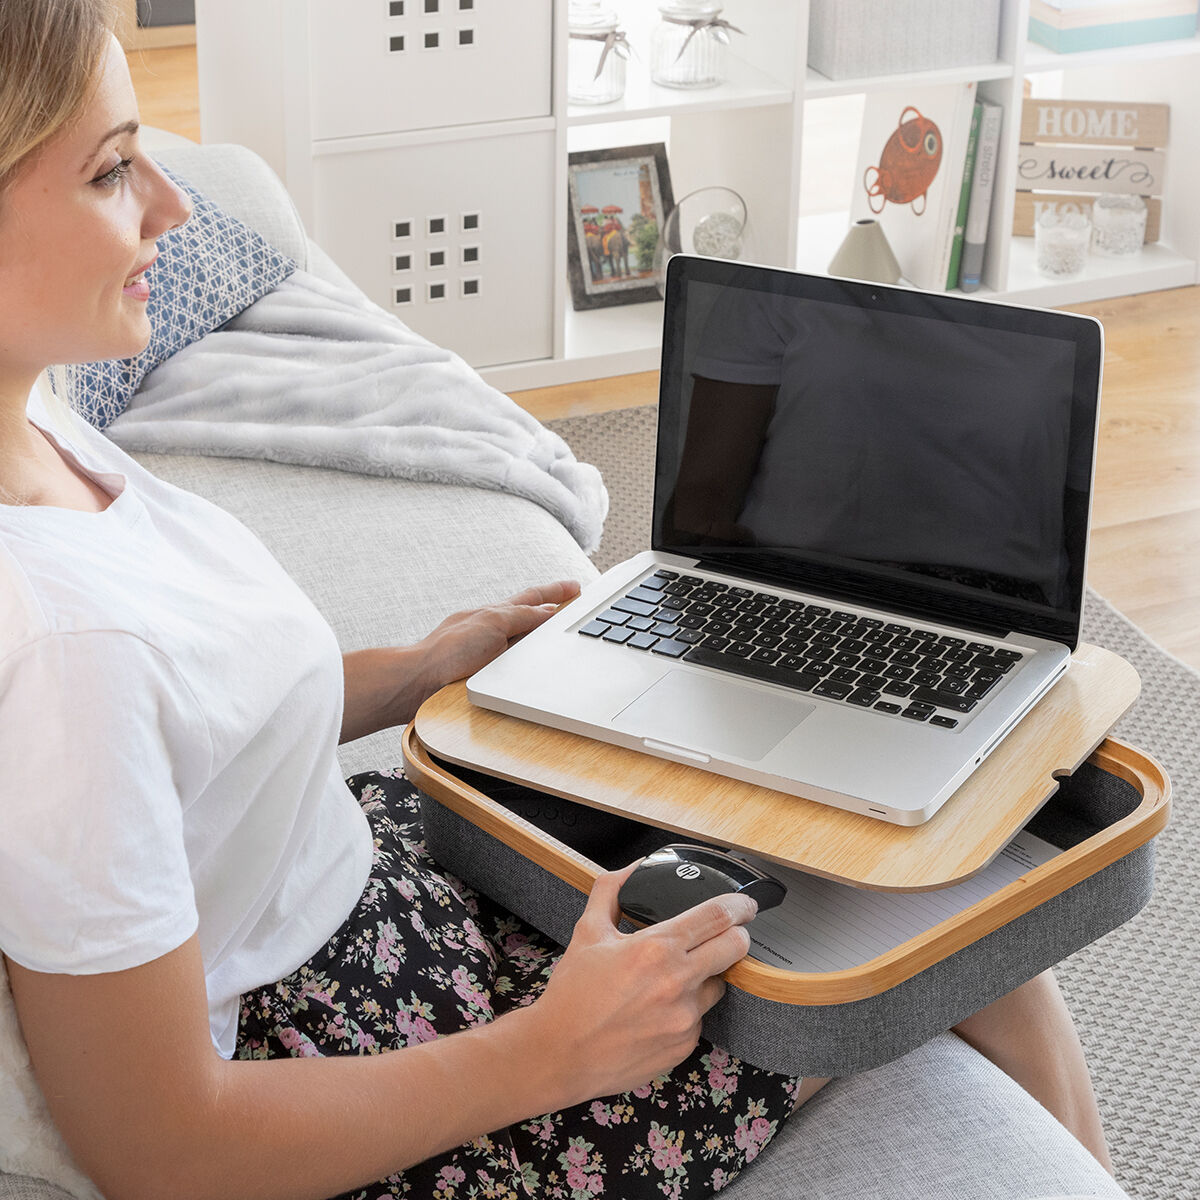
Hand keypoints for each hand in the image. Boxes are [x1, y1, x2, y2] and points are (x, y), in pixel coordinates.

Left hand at [421, 579, 580, 690]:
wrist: (423, 679)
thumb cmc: (449, 649)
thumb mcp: (493, 623)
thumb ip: (522, 616)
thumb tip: (548, 612)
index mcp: (496, 613)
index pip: (532, 598)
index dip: (555, 592)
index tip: (575, 587)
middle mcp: (493, 629)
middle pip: (529, 614)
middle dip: (552, 606)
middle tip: (574, 599)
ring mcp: (490, 651)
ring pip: (523, 639)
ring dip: (541, 632)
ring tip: (559, 628)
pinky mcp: (486, 673)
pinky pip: (516, 662)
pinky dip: (529, 658)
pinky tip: (534, 662)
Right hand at [523, 862, 755, 1106]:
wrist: (559, 1054)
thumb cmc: (572, 994)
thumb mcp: (587, 931)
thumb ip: (612, 891)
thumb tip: (634, 868)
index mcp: (656, 948)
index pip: (718, 916)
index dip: (739, 905)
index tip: (745, 904)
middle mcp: (678, 983)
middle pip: (735, 948)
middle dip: (737, 935)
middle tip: (727, 933)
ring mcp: (685, 1019)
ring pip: (718, 985)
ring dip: (706, 976)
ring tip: (671, 980)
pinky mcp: (684, 1046)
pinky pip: (699, 1018)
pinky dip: (686, 1009)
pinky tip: (657, 1010)